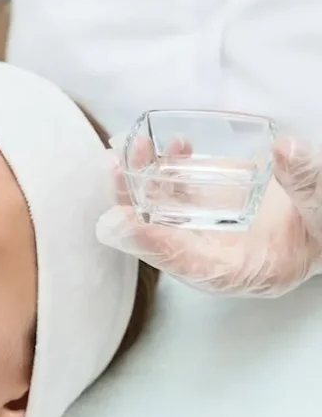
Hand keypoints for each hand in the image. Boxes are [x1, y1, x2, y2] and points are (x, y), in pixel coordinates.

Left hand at [95, 135, 321, 296]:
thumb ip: (306, 183)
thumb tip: (285, 148)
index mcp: (243, 271)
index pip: (189, 265)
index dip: (154, 246)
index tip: (124, 225)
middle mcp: (214, 254)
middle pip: (160, 237)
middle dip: (132, 206)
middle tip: (115, 172)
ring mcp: (207, 229)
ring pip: (161, 211)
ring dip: (141, 180)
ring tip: (134, 148)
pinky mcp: (207, 206)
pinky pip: (176, 191)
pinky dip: (166, 169)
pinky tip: (170, 146)